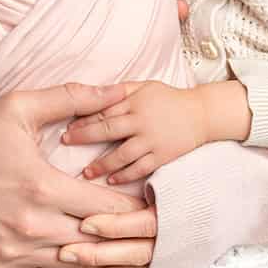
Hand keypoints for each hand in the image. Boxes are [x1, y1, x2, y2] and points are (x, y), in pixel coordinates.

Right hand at [0, 83, 143, 267]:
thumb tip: (118, 89)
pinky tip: (66, 260)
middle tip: (134, 228)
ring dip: (92, 259)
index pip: (111, 210)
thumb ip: (72, 98)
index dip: (133, 207)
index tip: (143, 202)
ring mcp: (14, 254)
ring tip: (104, 244)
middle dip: (120, 236)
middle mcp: (33, 227)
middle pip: (98, 245)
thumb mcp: (18, 108)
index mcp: (44, 188)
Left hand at [64, 81, 211, 183]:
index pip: (103, 110)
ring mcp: (152, 139)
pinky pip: (141, 167)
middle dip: (84, 136)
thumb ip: (119, 91)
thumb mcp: (143, 86)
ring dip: (102, 163)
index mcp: (134, 101)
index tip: (67, 127)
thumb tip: (93, 94)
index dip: (83, 119)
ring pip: (122, 154)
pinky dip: (126, 175)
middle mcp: (141, 120)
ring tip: (86, 172)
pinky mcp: (163, 155)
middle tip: (66, 142)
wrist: (201, 114)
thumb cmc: (168, 98)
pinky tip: (112, 181)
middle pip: (107, 130)